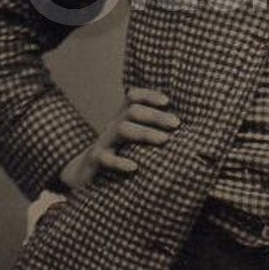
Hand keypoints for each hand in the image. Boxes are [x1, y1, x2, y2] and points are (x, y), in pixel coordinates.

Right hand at [58, 87, 179, 190]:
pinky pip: (105, 158)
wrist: (84, 174)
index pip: (133, 97)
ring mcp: (104, 142)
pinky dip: (119, 162)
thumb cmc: (119, 155)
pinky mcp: (95, 162)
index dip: (149, 95)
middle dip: (156, 116)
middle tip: (176, 124)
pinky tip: (134, 168)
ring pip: (122, 129)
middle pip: (133, 111)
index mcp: (123, 118)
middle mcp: (114, 126)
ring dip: (145, 133)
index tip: (167, 102)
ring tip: (165, 140)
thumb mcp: (133, 139)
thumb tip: (185, 129)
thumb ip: (154, 131)